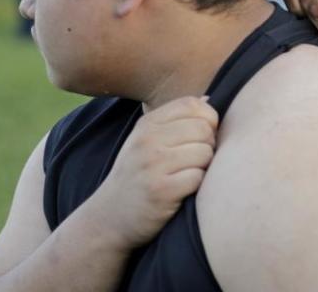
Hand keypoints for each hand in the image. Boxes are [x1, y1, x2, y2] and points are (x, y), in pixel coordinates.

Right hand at [88, 96, 218, 249]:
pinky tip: (182, 190)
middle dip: (209, 145)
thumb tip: (208, 100)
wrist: (108, 218)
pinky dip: (197, 185)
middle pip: (204, 129)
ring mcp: (153, 165)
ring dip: (204, 167)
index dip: (208, 119)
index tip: (202, 136)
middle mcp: (147, 140)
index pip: (192, 105)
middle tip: (195, 160)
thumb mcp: (147, 141)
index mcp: (147, 124)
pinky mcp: (161, 190)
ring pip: (205, 153)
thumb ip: (176, 120)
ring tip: (187, 175)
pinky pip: (199, 177)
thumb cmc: (137, 176)